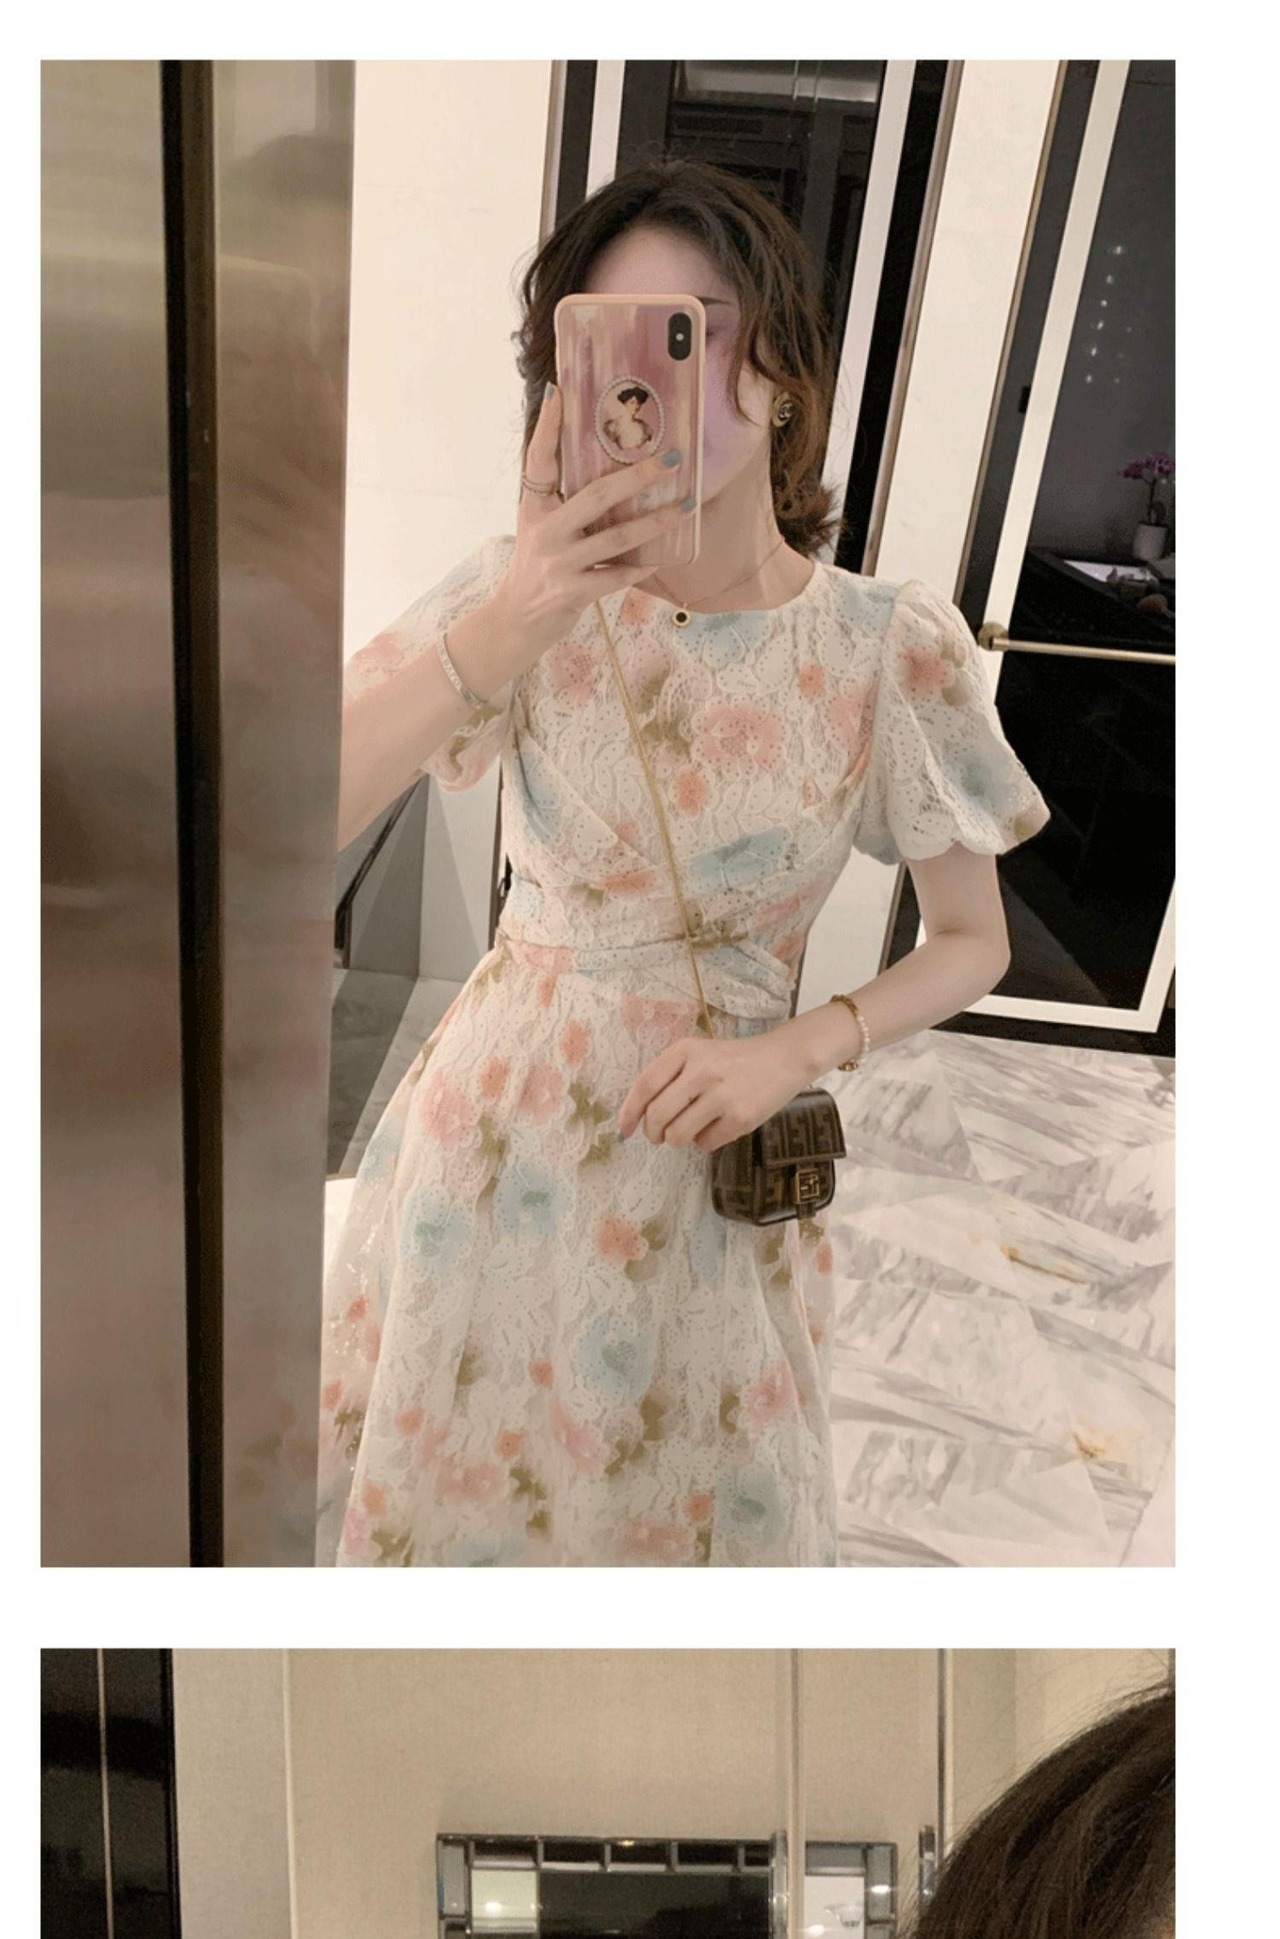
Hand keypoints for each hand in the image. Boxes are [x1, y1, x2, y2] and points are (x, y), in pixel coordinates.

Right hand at [489, 383, 693, 674]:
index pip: (539, 459)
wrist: (516, 619)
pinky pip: (616, 576)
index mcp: (534, 507)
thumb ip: (563, 500)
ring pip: (618, 538)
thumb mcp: (540, 526)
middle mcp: (545, 530)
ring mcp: (560, 562)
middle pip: (597, 495)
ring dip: (656, 522)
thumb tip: (609, 469)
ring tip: (685, 507)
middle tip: (672, 458)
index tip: (559, 391)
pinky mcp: (573, 592)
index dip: (548, 426)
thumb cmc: (537, 566)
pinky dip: (639, 569)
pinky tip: (658, 561)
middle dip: (638, 476)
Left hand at [617, 1030, 807, 1154]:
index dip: (629, 1112)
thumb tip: (637, 1117)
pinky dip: (705, 1141)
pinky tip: (717, 1126)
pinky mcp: (741, 1118)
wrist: (782, 1058)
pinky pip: (705, 1143)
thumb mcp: (698, 1054)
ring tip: (688, 1130)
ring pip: (677, 1135)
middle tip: (659, 1135)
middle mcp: (701, 1071)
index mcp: (685, 1051)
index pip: (644, 1086)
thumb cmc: (733, 1060)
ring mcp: (722, 1096)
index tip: (624, 1129)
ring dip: (676, 1140)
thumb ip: (669, 1077)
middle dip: (653, 1132)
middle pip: (657, 1115)